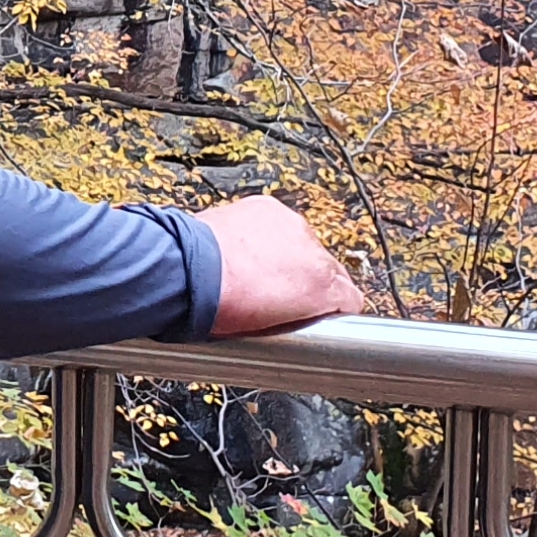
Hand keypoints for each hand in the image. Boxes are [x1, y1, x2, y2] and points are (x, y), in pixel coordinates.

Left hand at [197, 194, 364, 336]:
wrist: (187, 271)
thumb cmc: (222, 307)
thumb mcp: (270, 330)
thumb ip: (301, 319)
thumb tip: (304, 321)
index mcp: (321, 285)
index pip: (349, 297)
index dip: (333, 308)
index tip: (318, 313)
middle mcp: (313, 250)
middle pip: (327, 268)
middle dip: (309, 282)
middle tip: (281, 296)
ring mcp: (290, 226)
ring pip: (302, 244)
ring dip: (287, 256)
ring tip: (257, 272)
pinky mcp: (266, 207)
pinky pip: (276, 224)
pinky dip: (265, 235)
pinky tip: (245, 251)